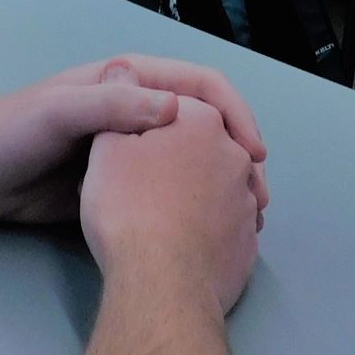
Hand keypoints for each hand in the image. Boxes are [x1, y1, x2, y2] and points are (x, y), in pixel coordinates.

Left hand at [0, 55, 268, 227]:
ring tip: (242, 219)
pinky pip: (163, 194)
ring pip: (188, 164)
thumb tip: (176, 109)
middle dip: (236, 156)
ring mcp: (125, 152)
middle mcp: (133, 113)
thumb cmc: (11, 131)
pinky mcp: (114, 188)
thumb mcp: (60, 110)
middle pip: (203, 127)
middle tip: (257, 197)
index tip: (253, 153)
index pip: (200, 86)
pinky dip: (189, 210)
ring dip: (218, 186)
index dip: (234, 113)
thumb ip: (113, 105)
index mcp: (127, 82)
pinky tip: (205, 235)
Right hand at [82, 90, 264, 316]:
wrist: (160, 284)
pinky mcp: (248, 245)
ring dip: (195, 194)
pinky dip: (206, 229)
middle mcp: (235, 157)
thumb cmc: (128, 207)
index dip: (156, 122)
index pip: (184, 106)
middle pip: (203, 147)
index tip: (138, 141)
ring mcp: (246, 204)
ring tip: (159, 216)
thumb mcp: (107, 147)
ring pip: (218, 187)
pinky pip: (225, 226)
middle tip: (144, 181)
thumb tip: (123, 71)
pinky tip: (179, 245)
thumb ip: (116, 104)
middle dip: (180, 159)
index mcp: (203, 122)